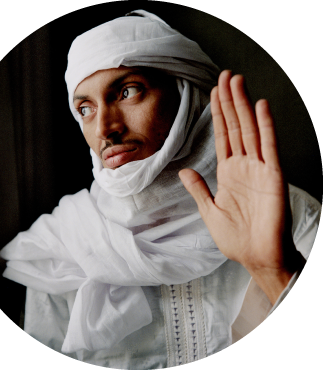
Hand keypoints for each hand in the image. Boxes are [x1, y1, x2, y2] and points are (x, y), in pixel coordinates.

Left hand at [179, 70, 302, 303]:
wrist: (256, 257)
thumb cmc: (236, 237)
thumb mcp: (210, 210)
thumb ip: (198, 189)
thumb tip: (184, 171)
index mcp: (228, 173)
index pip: (223, 136)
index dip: (218, 114)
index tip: (215, 93)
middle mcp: (244, 166)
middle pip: (236, 127)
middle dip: (229, 101)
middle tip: (226, 76)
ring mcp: (259, 169)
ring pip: (250, 130)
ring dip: (243, 106)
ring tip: (238, 82)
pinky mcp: (273, 176)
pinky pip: (269, 147)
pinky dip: (266, 126)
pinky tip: (260, 107)